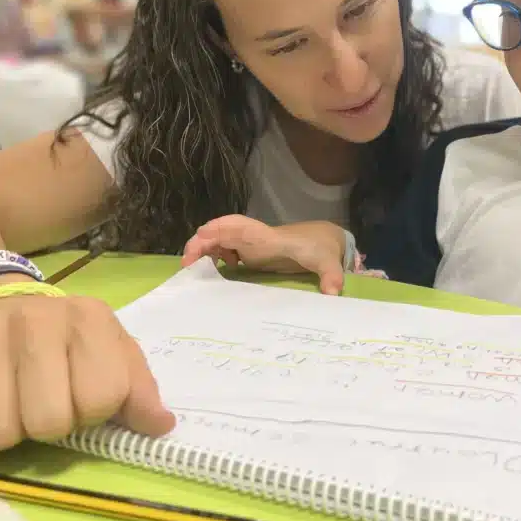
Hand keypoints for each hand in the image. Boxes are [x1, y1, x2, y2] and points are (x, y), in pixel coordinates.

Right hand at [0, 286, 175, 456]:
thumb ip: (140, 391)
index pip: (102, 396)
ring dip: (13, 434)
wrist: (5, 306)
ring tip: (18, 408)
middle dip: (53, 426)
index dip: (95, 410)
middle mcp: (36, 319)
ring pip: (0, 432)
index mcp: (88, 318)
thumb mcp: (114, 354)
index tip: (85, 396)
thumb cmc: (70, 342)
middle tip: (49, 405)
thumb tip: (161, 425)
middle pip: (49, 420)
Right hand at [182, 215, 345, 294]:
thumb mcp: (327, 261)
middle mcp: (254, 236)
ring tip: (191, 269)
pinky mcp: (247, 253)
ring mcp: (248, 243)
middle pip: (220, 232)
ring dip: (202, 251)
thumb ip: (331, 275)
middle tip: (187, 264)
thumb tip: (333, 293)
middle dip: (201, 242)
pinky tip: (212, 272)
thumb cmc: (320, 248)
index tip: (202, 239)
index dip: (220, 230)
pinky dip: (212, 257)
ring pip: (218, 240)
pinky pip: (222, 250)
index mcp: (269, 237)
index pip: (240, 227)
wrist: (322, 240)